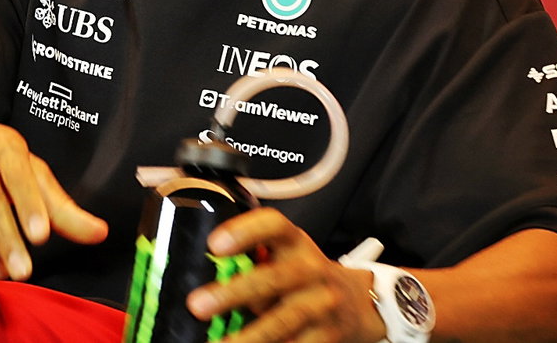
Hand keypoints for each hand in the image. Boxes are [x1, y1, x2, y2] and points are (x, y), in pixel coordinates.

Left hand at [185, 208, 383, 342]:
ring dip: (250, 335)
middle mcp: (311, 269)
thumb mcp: (284, 254)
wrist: (359, 302)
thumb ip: (251, 260)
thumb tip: (200, 274)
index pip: (273, 225)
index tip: (215, 245)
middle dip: (233, 293)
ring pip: (285, 319)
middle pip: (273, 279)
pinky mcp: (329, 335)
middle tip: (197, 305)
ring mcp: (323, 304)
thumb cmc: (304, 274)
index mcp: (294, 242)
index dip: (245, 231)